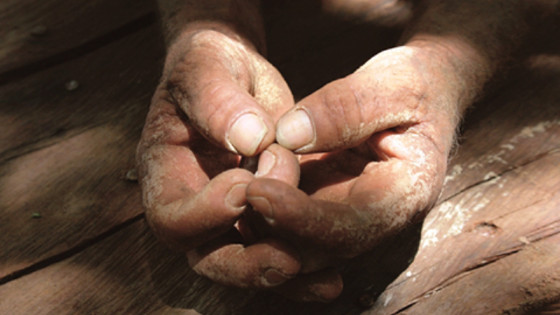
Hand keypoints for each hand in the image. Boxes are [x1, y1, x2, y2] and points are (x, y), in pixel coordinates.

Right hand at [136, 29, 300, 287]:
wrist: (231, 72)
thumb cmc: (210, 64)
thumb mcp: (207, 67)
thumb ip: (219, 101)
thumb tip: (250, 139)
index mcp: (165, 172)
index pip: (173, 217)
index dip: (207, 212)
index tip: (246, 182)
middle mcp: (192, 203)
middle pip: (208, 257)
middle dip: (248, 263)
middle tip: (289, 259)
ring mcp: (225, 215)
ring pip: (246, 262)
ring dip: (282, 271)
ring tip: (325, 277)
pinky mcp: (259, 214)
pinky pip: (274, 247)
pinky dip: (302, 262)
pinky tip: (333, 275)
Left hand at [246, 45, 461, 297]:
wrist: (422, 91)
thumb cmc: (415, 83)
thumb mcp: (395, 81)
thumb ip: (348, 107)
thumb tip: (289, 133)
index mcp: (407, 195)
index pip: (351, 227)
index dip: (301, 218)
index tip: (256, 192)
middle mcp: (377, 219)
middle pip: (319, 251)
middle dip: (271, 233)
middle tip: (231, 196)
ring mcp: (349, 214)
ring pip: (298, 244)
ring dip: (260, 227)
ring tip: (227, 192)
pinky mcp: (327, 203)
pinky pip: (289, 221)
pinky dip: (261, 210)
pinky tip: (236, 187)